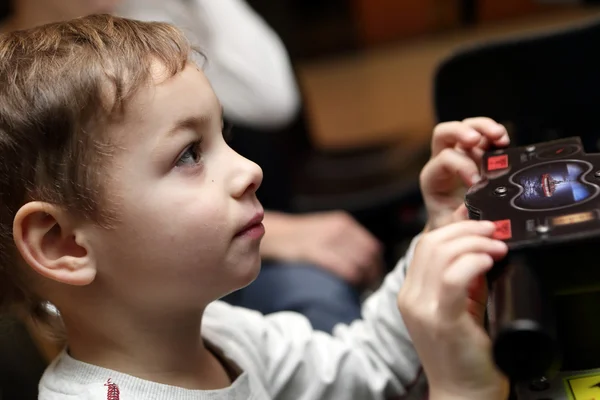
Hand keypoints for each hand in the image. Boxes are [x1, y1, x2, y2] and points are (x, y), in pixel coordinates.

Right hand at [260, 211, 382, 286]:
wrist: (274, 234)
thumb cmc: (300, 237)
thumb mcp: (326, 229)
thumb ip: (345, 240)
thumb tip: (366, 261)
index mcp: (344, 223)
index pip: (373, 247)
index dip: (377, 266)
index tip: (374, 279)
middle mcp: (339, 229)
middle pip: (369, 257)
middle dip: (372, 275)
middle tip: (368, 289)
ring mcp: (328, 239)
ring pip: (359, 264)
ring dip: (363, 280)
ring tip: (359, 291)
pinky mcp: (315, 251)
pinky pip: (344, 268)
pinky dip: (351, 280)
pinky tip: (348, 287)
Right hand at [397, 220, 509, 399]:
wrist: (462, 393)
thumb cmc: (463, 354)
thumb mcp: (460, 306)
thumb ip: (465, 276)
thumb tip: (479, 244)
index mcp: (411, 293)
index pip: (424, 244)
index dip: (453, 228)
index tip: (480, 225)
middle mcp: (411, 298)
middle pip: (430, 243)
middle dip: (466, 230)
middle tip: (492, 232)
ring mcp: (422, 309)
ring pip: (440, 254)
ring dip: (474, 243)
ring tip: (496, 247)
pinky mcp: (442, 320)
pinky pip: (452, 278)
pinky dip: (473, 262)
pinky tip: (489, 261)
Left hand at [421, 117, 508, 229]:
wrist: (452, 225)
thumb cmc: (448, 223)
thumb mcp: (449, 226)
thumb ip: (458, 218)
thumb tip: (469, 206)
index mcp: (432, 178)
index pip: (443, 161)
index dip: (462, 166)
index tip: (478, 181)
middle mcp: (443, 162)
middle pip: (444, 133)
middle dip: (461, 131)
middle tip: (476, 139)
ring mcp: (460, 154)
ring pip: (466, 127)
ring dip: (482, 127)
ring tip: (499, 136)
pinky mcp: (476, 154)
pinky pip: (484, 136)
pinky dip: (494, 134)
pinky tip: (504, 141)